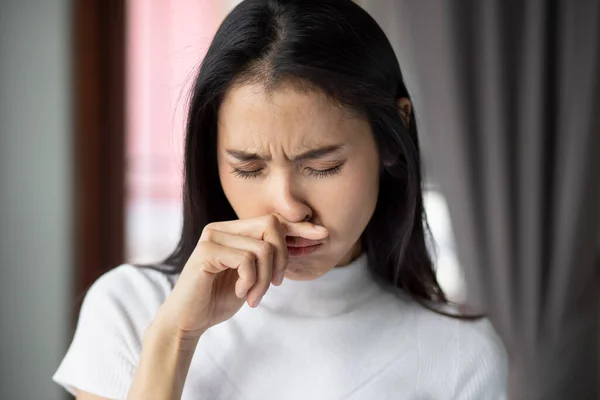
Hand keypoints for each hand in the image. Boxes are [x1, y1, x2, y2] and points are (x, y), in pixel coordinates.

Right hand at [153, 214, 328, 340]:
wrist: (188, 320)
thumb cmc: (218, 298)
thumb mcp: (251, 275)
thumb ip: (268, 257)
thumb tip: (303, 241)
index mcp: (233, 230)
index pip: (272, 220)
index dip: (299, 227)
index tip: (323, 234)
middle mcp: (221, 227)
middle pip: (271, 226)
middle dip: (282, 258)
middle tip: (275, 285)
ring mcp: (212, 237)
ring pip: (262, 248)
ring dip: (265, 279)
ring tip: (254, 296)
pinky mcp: (206, 251)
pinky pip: (247, 260)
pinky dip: (250, 281)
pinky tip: (239, 293)